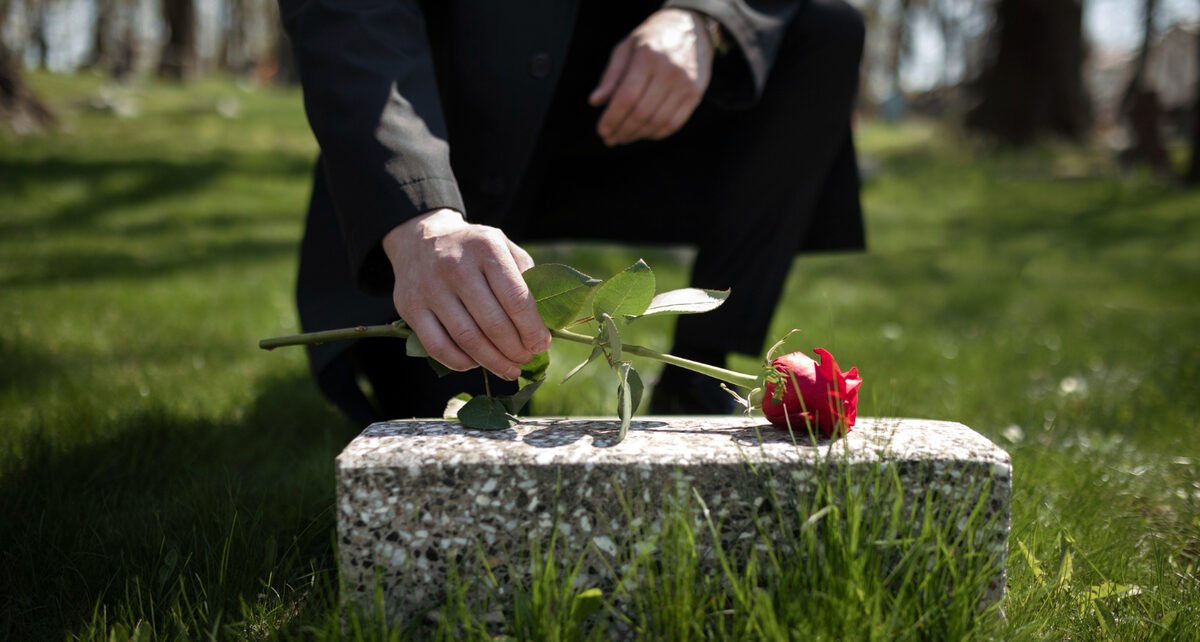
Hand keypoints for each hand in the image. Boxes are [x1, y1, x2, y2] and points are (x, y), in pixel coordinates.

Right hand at [382, 209, 550, 379]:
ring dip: (493, 362)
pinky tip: (476, 364)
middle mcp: (456, 266)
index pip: (516, 299)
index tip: (542, 345)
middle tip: (526, 359)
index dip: (533, 329)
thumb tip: (542, 325)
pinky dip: (461, 362)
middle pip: (493, 323)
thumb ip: (525, 279)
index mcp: (486, 248)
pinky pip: (438, 347)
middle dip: (516, 349)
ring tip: (509, 369)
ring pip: (467, 339)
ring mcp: (430, 288)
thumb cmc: (473, 250)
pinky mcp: (410, 307)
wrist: (421, 239)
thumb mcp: (503, 247)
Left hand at [589, 9, 713, 145]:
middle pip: (642, 113)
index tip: (602, 130)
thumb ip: (611, 75)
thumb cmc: (651, 39)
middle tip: (610, 139)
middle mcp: (669, 71)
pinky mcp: (695, 94)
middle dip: (622, 130)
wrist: (690, 26)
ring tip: (624, 138)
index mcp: (647, 58)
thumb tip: (595, 102)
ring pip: (657, 122)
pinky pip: (674, 124)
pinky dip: (656, 134)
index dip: (612, 118)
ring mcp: (685, 84)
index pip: (627, 97)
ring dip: (637, 135)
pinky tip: (643, 133)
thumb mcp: (626, 48)